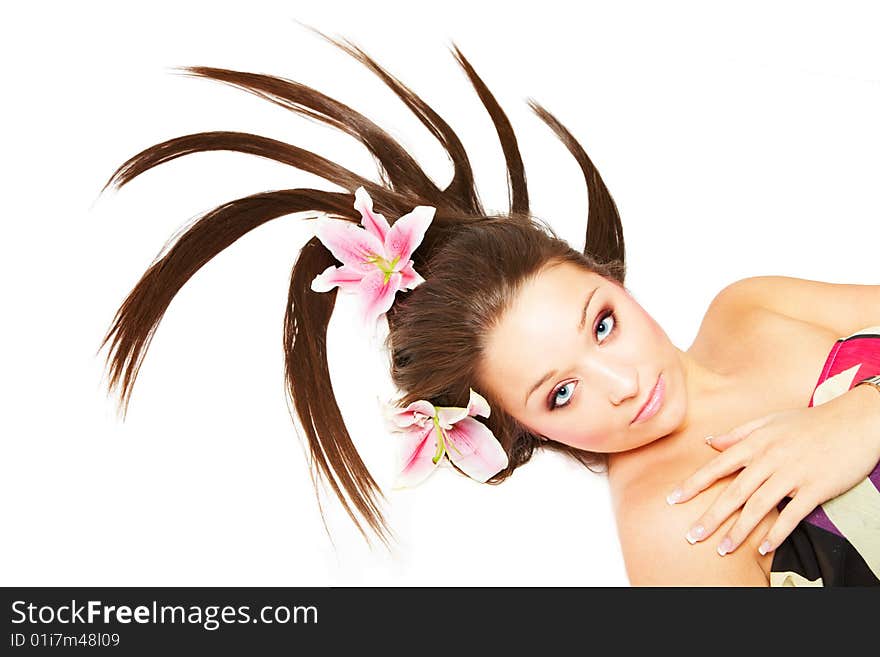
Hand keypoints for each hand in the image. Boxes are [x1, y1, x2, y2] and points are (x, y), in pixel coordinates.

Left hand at [665, 391, 879, 556]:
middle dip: (710, 516)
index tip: (672, 500)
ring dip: (739, 530)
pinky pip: (793, 515)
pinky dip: (778, 532)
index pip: (717, 466)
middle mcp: (770, 459)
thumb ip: (738, 434)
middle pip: (734, 492)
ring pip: (759, 507)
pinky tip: (764, 547)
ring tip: (723, 548)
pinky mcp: (816, 488)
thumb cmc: (810, 421)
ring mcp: (793, 474)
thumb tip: (710, 442)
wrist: (855, 420)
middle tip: (692, 535)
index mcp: (756, 442)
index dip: (693, 485)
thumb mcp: (770, 421)